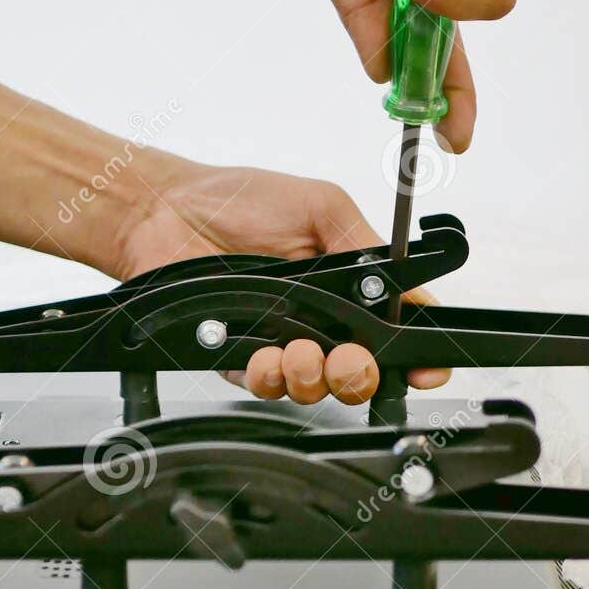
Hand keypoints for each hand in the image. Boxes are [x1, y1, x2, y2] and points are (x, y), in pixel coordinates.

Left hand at [111, 159, 448, 404]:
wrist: (164, 213)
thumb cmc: (238, 200)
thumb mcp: (321, 206)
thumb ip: (365, 246)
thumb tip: (408, 285)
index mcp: (348, 284)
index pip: (396, 329)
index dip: (416, 358)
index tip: (423, 368)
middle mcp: (319, 319)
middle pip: (360, 373)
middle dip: (360, 374)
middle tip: (348, 358)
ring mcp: (281, 342)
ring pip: (315, 388)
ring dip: (314, 377)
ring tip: (299, 351)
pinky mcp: (240, 359)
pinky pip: (266, 386)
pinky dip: (269, 376)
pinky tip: (264, 355)